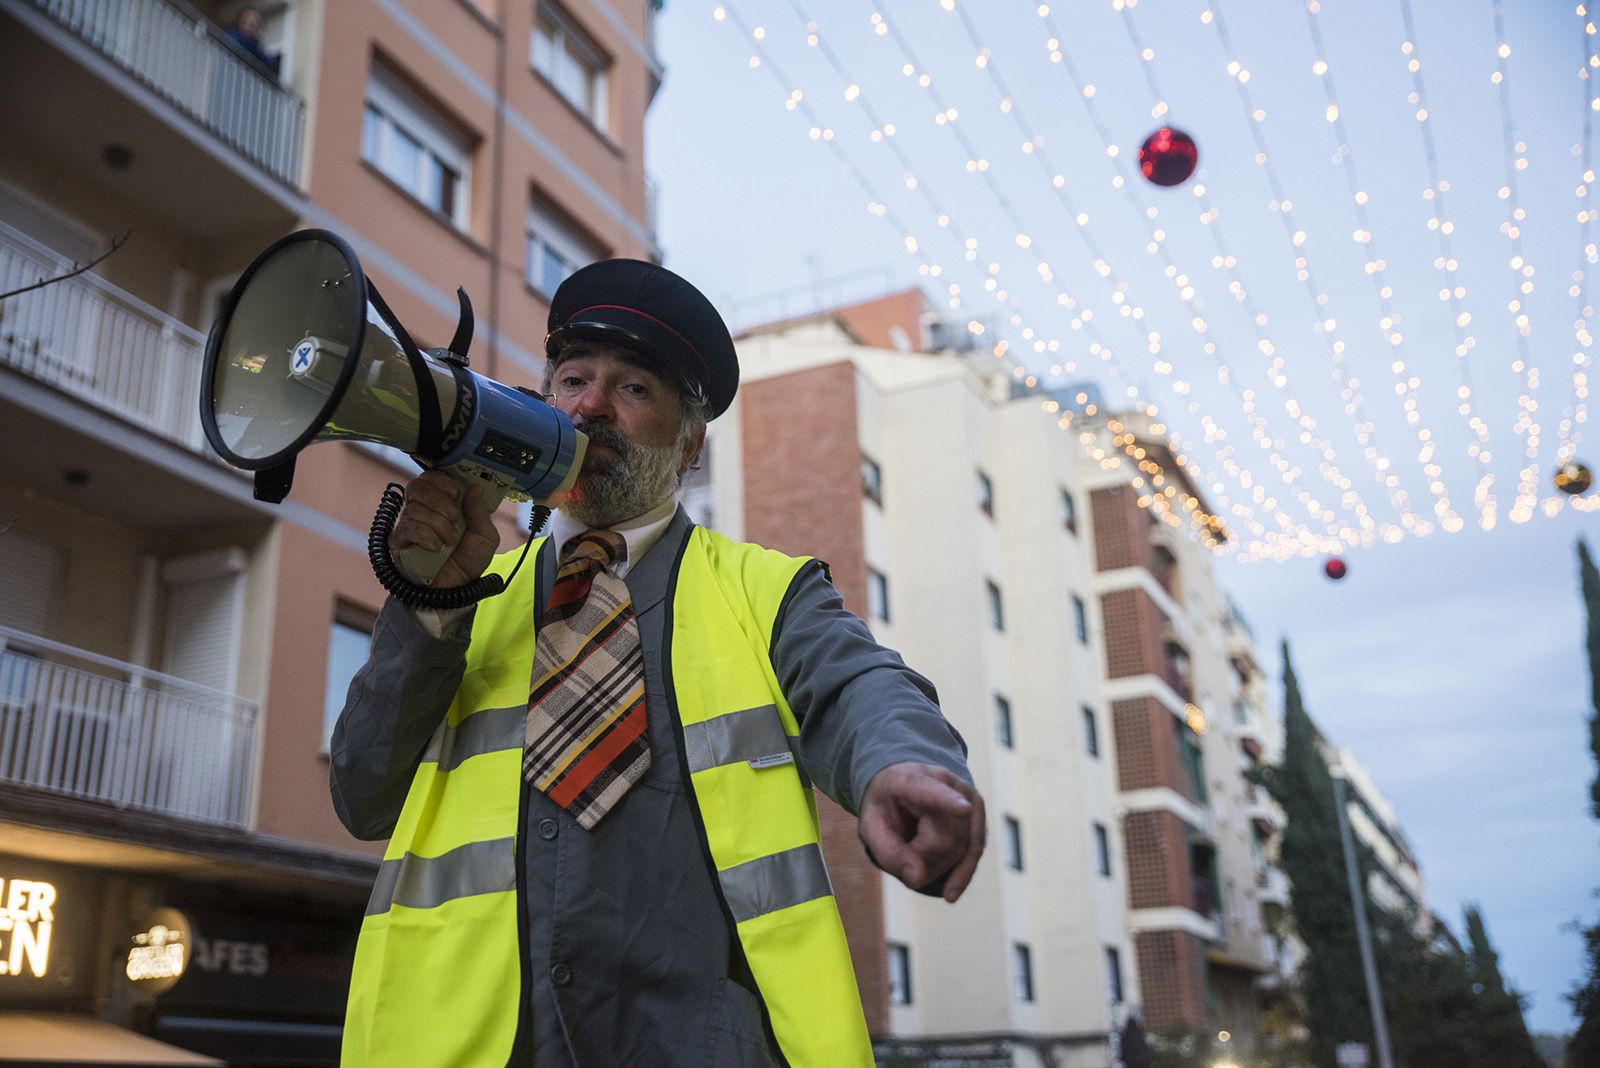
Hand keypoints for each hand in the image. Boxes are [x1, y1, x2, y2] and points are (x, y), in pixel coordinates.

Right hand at [389, 471, 499, 587]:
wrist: (457, 589)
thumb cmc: (468, 561)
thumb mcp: (485, 536)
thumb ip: (480, 512)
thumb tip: (475, 488)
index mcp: (443, 503)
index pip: (432, 478)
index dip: (442, 481)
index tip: (456, 494)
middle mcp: (423, 510)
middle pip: (417, 486)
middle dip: (439, 500)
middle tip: (453, 517)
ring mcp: (409, 524)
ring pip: (415, 508)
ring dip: (438, 524)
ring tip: (449, 540)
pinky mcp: (399, 541)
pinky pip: (408, 527)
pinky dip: (426, 535)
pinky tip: (436, 547)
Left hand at [858, 762, 985, 902]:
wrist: (901, 787)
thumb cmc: (885, 805)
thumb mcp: (870, 826)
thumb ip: (887, 851)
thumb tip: (918, 877)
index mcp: (910, 780)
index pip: (930, 792)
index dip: (948, 801)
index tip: (965, 808)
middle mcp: (946, 783)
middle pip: (945, 839)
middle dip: (922, 858)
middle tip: (901, 848)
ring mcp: (966, 796)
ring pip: (962, 849)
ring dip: (937, 865)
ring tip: (915, 850)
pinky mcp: (977, 812)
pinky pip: (975, 850)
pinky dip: (961, 874)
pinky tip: (950, 892)